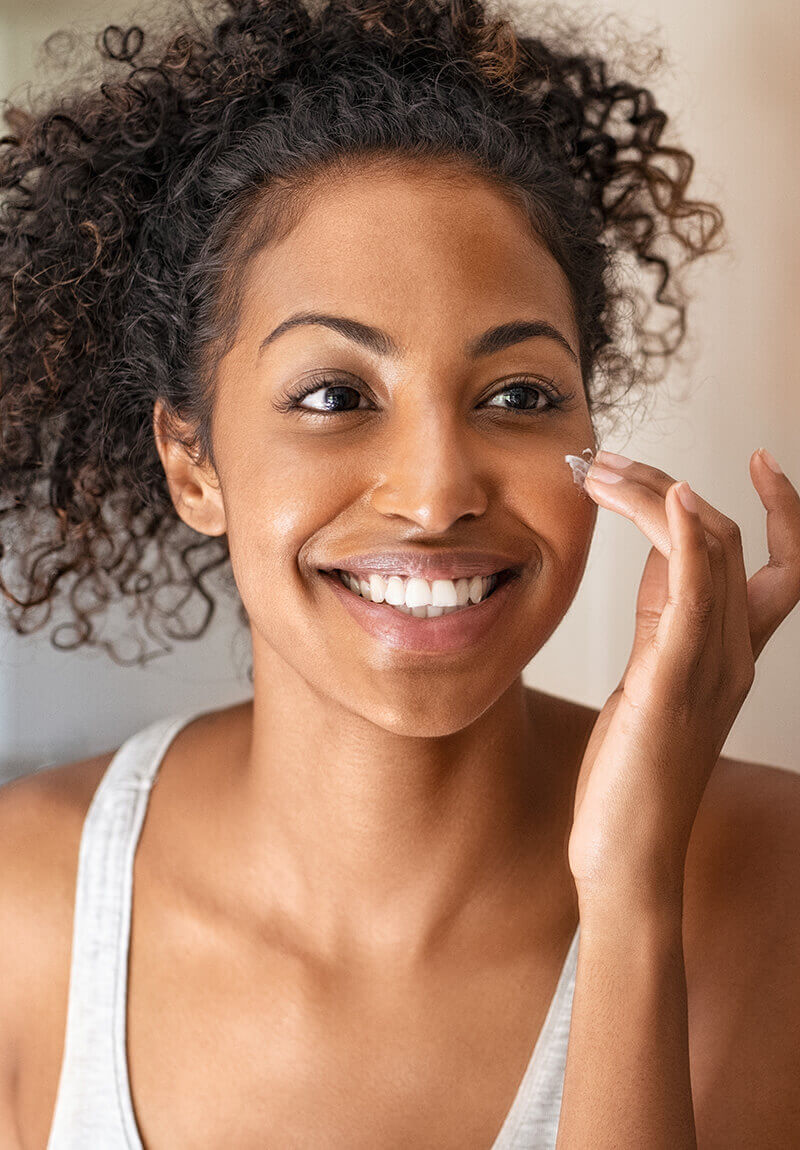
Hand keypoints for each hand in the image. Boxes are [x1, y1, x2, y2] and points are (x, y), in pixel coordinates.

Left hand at [567, 448, 799, 906]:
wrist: (626, 853)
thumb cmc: (631, 773)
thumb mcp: (651, 680)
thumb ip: (665, 623)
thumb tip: (658, 562)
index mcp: (730, 654)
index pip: (781, 564)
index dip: (782, 509)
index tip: (758, 460)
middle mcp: (733, 654)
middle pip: (727, 538)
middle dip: (667, 485)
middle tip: (606, 463)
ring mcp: (710, 667)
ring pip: (709, 552)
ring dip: (658, 494)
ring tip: (602, 469)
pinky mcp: (673, 682)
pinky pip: (697, 595)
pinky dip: (687, 537)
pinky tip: (670, 497)